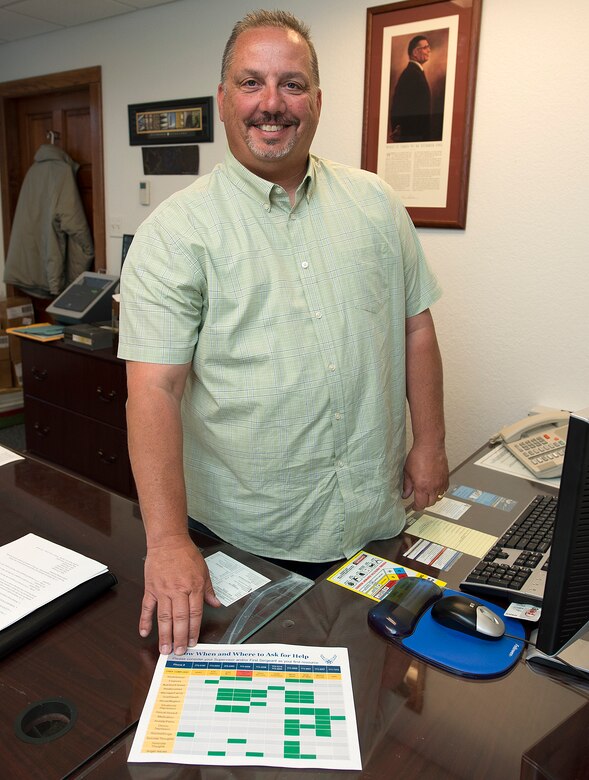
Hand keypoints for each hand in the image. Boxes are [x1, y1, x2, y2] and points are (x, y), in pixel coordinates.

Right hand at [139, 535, 220, 654]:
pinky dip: (144, 620)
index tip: (193, 643)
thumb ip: (208, 590)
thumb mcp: (204, 571)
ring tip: (165, 649)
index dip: (194, 630)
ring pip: (164, 616)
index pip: (194, 613)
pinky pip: (147, 607)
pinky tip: (144, 632)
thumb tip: (216, 604)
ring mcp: (163, 590)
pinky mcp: (151, 588)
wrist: (168, 541)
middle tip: (179, 652)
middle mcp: (178, 590)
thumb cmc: (186, 554)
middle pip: (179, 618)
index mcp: (193, 587)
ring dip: (164, 634)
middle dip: (180, 637)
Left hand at [402, 442, 448, 510]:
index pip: (421, 504)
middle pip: (430, 503)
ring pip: (439, 497)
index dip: (416, 507)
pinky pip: (444, 489)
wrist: (430, 445)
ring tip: (427, 494)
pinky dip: (440, 491)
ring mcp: (441, 482)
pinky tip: (435, 487)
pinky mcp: (446, 477)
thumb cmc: (418, 455)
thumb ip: (407, 485)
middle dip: (424, 503)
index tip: (414, 506)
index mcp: (422, 487)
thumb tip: (405, 494)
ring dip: (432, 498)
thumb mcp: (407, 471)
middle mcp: (433, 487)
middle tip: (419, 500)